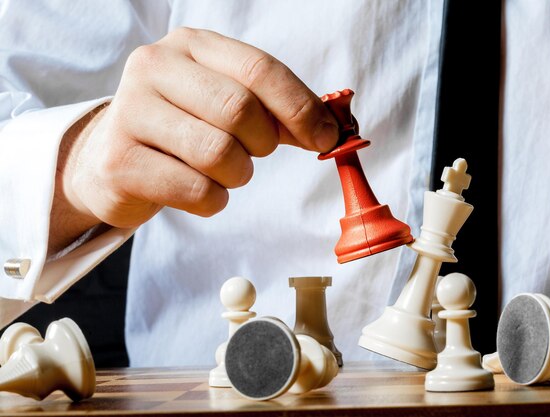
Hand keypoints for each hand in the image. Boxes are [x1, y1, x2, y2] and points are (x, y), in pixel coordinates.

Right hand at [50, 28, 337, 251]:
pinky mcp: (120, 163)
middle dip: (262, 144)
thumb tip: (330, 129)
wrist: (112, 160)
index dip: (301, 107)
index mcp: (191, 45)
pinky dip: (213, 201)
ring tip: (222, 171)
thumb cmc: (184, 129)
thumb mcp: (226, 103)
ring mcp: (130, 113)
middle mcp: (154, 67)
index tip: (325, 137)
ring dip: (237, 175)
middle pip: (239, 110)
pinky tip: (198, 190)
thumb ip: (276, 110)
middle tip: (254, 153)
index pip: (259, 69)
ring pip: (219, 154)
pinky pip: (197, 192)